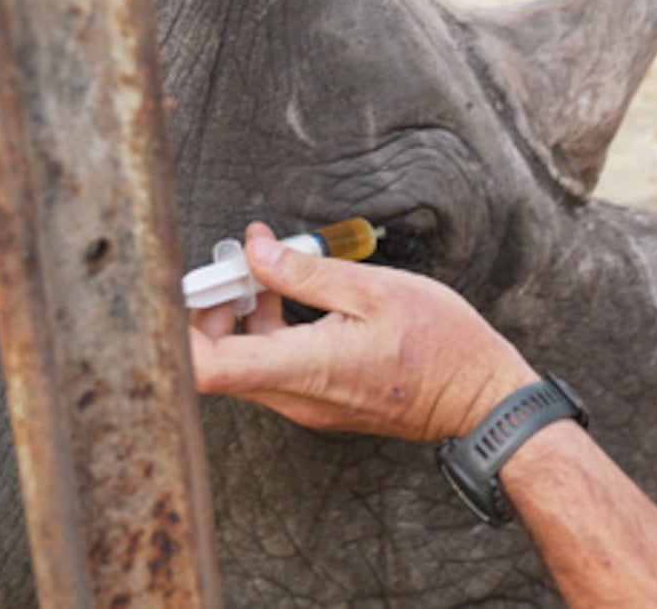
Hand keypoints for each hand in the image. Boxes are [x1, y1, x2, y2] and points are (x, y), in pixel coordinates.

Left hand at [189, 222, 537, 440]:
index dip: (178, 329)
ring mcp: (307, 405)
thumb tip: (254, 250)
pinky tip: (286, 298)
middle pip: (215, 364)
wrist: (478, 398)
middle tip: (231, 265)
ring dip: (237, 318)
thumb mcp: (373, 290)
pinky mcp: (320, 402)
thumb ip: (305, 272)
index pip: (206, 370)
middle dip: (209, 310)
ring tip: (262, 272)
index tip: (190, 285)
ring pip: (242, 364)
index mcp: (305, 368)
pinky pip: (271, 369)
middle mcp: (297, 398)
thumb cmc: (439, 343)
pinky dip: (264, 332)